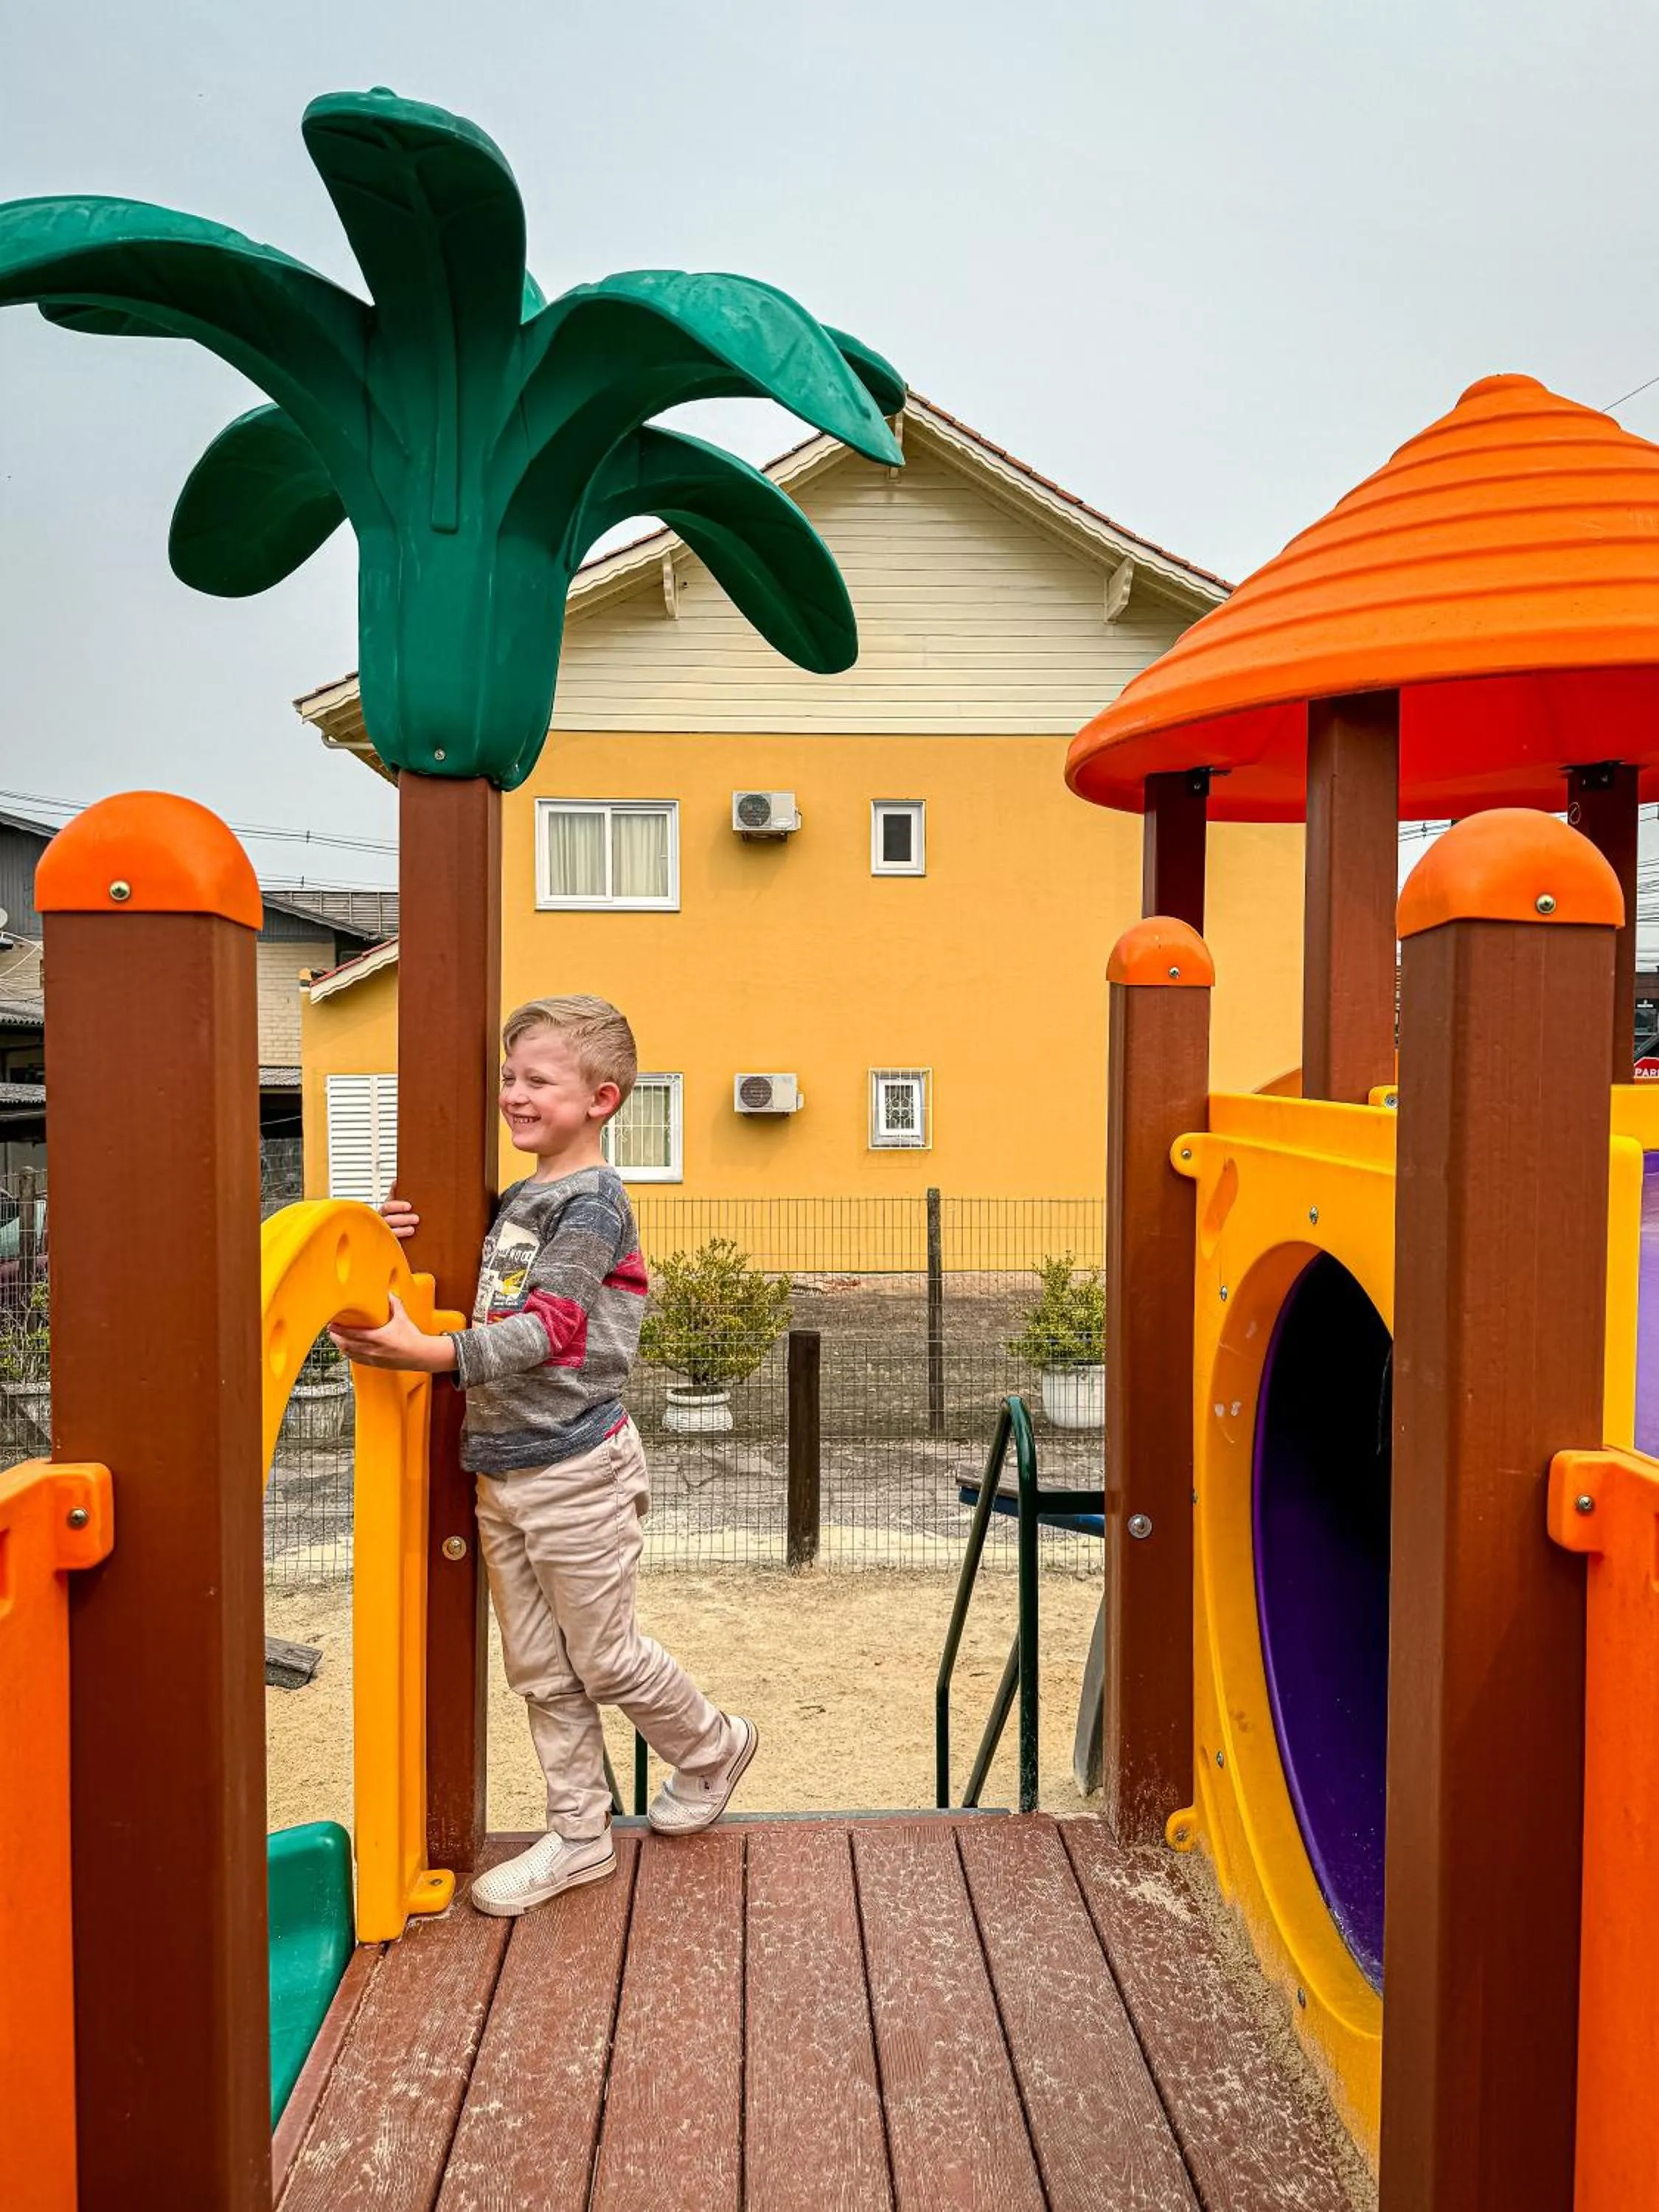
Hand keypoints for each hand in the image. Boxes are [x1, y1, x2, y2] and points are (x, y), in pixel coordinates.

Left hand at [329, 1292, 455, 1373]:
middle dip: (336, 1339)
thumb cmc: (412, 1339)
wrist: (420, 1355)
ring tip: (337, 1339)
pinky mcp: (375, 1364)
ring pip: (350, 1354)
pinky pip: (357, 1360)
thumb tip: (389, 1294)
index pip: (351, 1335)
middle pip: (346, 1346)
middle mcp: (372, 1350)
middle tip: (331, 1331)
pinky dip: (350, 1354)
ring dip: (341, 1347)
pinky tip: (349, 1350)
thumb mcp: (402, 1318)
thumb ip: (395, 1304)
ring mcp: (373, 1358)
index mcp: (377, 1338)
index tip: (332, 1325)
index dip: (339, 1331)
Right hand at [380, 1195, 418, 1242]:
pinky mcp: (386, 1244)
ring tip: (412, 1229)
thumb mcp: (391, 1205)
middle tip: (416, 1218)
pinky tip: (407, 1240)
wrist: (384, 1234)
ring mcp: (383, 1234)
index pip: (387, 1207)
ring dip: (401, 1231)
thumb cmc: (390, 1216)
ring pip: (390, 1233)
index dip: (397, 1206)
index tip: (409, 1206)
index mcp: (382, 1212)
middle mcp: (380, 1223)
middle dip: (403, 1219)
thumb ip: (394, 1192)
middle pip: (389, 1220)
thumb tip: (396, 1179)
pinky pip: (391, 1243)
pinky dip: (398, 1242)